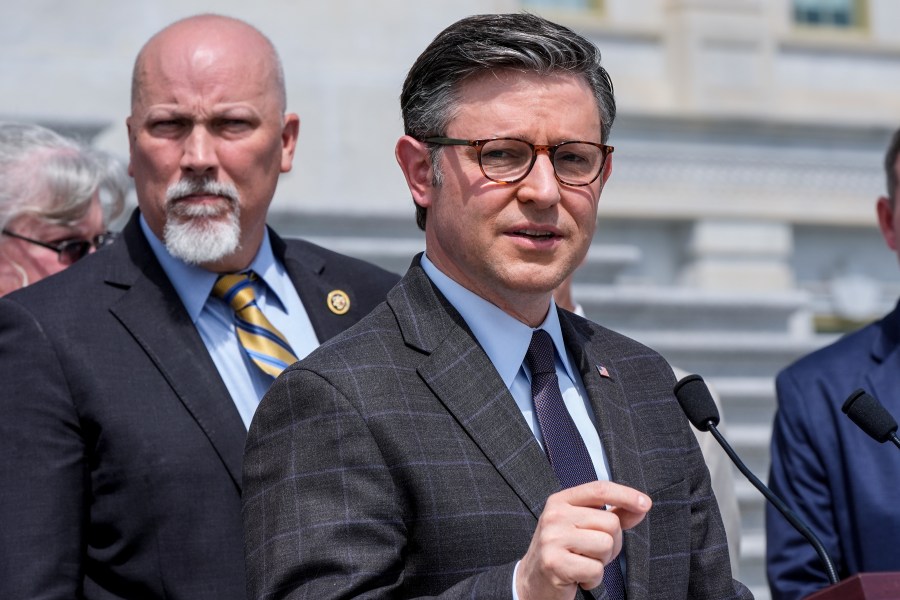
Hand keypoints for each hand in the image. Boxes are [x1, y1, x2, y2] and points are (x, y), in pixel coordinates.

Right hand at [515, 481, 650, 599]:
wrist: (532, 580)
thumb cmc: (564, 551)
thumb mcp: (583, 527)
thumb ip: (612, 514)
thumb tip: (642, 506)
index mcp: (561, 501)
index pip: (599, 489)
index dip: (625, 495)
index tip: (645, 503)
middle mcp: (554, 515)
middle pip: (610, 522)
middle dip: (611, 543)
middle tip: (592, 553)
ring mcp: (552, 538)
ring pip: (606, 545)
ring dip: (602, 562)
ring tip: (584, 563)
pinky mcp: (554, 563)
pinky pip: (595, 570)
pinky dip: (593, 579)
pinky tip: (578, 577)